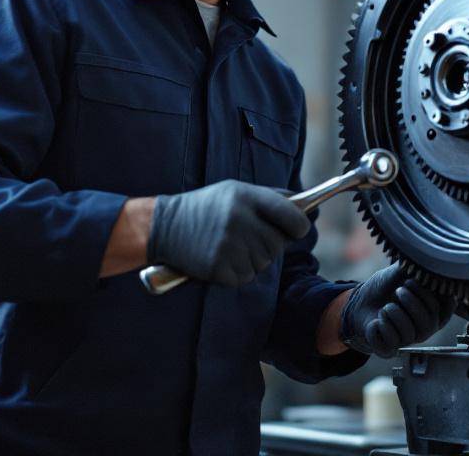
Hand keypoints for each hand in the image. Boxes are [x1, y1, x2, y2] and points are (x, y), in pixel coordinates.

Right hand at [147, 180, 309, 287]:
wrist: (165, 226)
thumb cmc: (207, 207)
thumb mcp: (235, 190)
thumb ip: (269, 197)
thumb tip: (303, 204)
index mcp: (246, 197)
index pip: (291, 216)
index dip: (300, 226)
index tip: (298, 230)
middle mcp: (239, 220)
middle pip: (278, 244)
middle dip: (269, 244)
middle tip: (248, 237)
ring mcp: (229, 245)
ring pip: (263, 263)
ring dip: (252, 259)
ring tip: (230, 245)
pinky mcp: (218, 267)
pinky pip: (246, 277)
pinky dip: (237, 272)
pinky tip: (221, 258)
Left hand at [340, 264, 456, 357]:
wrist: (359, 302)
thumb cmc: (385, 288)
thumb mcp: (401, 273)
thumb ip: (417, 268)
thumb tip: (432, 256)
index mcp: (434, 310)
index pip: (448, 307)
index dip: (433, 294)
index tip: (414, 281)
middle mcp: (425, 328)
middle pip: (429, 321)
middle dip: (412, 302)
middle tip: (399, 290)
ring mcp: (408, 340)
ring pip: (410, 333)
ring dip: (394, 313)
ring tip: (386, 307)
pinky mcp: (390, 349)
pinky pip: (392, 342)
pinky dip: (382, 326)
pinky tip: (377, 319)